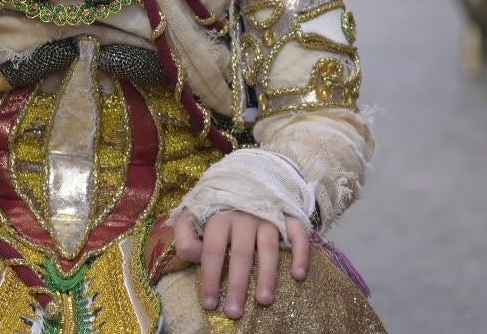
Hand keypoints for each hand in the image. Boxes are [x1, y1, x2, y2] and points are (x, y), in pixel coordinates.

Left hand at [172, 209, 309, 318]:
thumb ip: (186, 233)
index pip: (214, 249)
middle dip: (238, 285)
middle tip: (234, 312)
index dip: (211, 277)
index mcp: (220, 215)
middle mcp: (245, 215)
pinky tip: (298, 275)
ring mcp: (268, 215)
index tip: (210, 303)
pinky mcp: (288, 215)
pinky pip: (298, 233)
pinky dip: (300, 253)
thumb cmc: (217, 203)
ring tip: (263, 301)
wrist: (246, 175)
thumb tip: (195, 255)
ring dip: (267, 275)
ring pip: (269, 247)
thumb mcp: (193, 212)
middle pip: (241, 253)